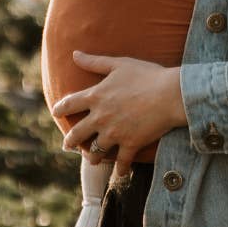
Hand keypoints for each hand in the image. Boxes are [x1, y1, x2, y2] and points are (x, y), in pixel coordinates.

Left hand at [52, 51, 187, 176]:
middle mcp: (100, 117)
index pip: (68, 104)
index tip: (56, 112)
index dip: (60, 109)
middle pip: (77, 134)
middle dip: (70, 141)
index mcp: (96, 96)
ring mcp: (114, 133)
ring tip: (92, 159)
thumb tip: (74, 54)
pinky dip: (120, 169)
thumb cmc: (147, 75)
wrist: (171, 94)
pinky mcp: (130, 144)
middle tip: (68, 145)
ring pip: (95, 152)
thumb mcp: (119, 64)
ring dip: (92, 157)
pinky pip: (121, 162)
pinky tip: (120, 172)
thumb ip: (95, 61)